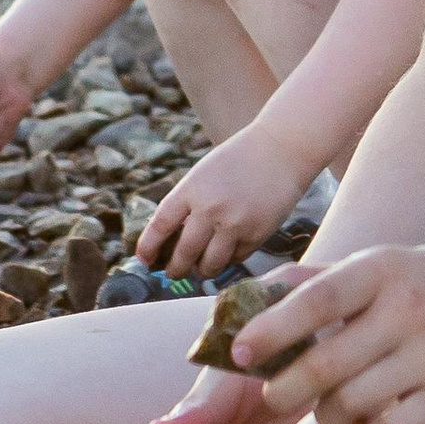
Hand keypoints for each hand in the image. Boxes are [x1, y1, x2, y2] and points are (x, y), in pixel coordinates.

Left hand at [139, 117, 320, 282]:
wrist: (281, 149)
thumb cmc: (239, 160)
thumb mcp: (203, 174)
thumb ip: (188, 204)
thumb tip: (173, 242)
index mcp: (192, 189)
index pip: (161, 225)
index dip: (148, 247)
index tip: (143, 260)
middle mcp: (211, 209)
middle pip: (184, 253)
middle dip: (175, 269)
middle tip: (172, 274)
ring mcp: (235, 224)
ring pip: (210, 265)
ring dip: (202, 271)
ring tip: (199, 270)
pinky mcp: (257, 234)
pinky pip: (236, 258)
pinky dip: (229, 259)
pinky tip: (227, 253)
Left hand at [234, 239, 424, 423]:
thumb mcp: (396, 262)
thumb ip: (335, 285)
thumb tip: (259, 303)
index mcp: (385, 268)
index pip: (313, 301)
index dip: (270, 330)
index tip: (240, 354)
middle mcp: (406, 309)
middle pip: (321, 367)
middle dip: (282, 392)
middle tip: (272, 398)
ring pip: (350, 406)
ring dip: (328, 416)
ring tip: (331, 409)